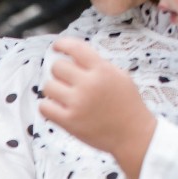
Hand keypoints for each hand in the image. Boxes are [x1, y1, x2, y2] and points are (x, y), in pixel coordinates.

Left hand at [40, 38, 155, 178]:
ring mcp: (77, 103)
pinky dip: (47, 106)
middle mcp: (88, 84)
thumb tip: (74, 57)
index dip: (62, 44)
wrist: (132, 134)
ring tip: (63, 95)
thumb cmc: (127, 104)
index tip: (57, 47)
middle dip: (60, 72)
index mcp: (102, 70)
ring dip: (53, 89)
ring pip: (48, 86)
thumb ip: (98, 65)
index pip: (76, 48)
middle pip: (57, 67)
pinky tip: (56, 108)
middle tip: (67, 81)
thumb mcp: (119, 76)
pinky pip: (44, 107)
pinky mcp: (69, 121)